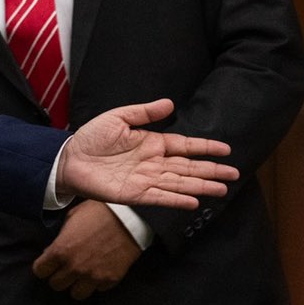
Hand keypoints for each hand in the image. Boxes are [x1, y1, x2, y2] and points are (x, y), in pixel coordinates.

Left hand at [33, 199, 142, 298]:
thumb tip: (55, 249)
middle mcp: (74, 267)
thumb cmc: (97, 212)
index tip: (48, 264)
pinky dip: (96, 283)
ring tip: (80, 275)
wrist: (128, 217)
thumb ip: (61, 238)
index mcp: (60, 250)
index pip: (39, 271)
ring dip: (76, 285)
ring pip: (76, 294)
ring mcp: (93, 276)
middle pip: (56, 285)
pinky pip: (98, 290)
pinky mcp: (110, 280)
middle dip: (58, 277)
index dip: (42, 267)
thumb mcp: (71, 219)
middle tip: (64, 269)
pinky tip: (98, 271)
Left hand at [58, 98, 238, 208]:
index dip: (205, 148)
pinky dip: (176, 199)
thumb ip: (144, 113)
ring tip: (222, 189)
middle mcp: (153, 163)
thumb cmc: (91, 138)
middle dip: (211, 170)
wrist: (68, 158)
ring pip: (179, 183)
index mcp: (152, 143)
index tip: (226, 150)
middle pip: (188, 167)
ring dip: (201, 186)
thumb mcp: (118, 118)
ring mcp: (146, 179)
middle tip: (234, 174)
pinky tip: (194, 201)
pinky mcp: (135, 194)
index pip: (185, 146)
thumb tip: (170, 103)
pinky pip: (160, 197)